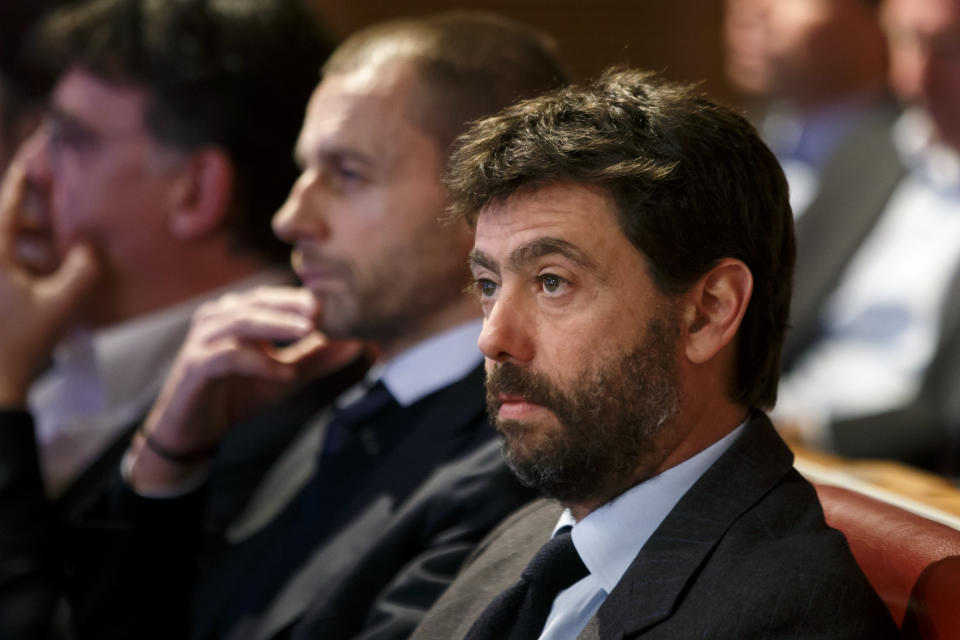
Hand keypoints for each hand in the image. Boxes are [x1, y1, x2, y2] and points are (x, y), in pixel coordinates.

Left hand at [0, 159, 99, 405]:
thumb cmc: (22, 341)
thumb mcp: (61, 305)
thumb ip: (80, 271)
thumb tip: (90, 248)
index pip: (5, 208)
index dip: (19, 182)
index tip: (31, 162)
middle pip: (2, 228)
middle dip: (24, 219)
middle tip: (49, 221)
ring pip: (3, 251)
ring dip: (22, 245)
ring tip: (48, 254)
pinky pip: (5, 270)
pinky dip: (18, 267)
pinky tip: (37, 279)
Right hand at [129, 285, 366, 490]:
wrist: (192, 430)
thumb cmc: (239, 395)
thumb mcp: (284, 375)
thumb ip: (316, 358)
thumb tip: (359, 343)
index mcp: (239, 312)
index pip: (277, 297)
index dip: (307, 299)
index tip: (343, 304)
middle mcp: (219, 317)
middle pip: (261, 301)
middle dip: (295, 304)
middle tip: (327, 308)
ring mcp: (204, 338)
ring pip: (244, 322)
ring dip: (278, 326)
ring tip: (309, 331)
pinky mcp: (195, 365)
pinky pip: (229, 357)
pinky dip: (259, 363)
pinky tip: (284, 374)